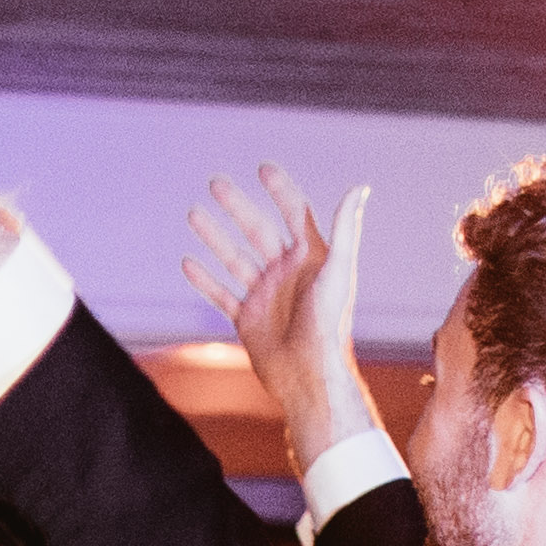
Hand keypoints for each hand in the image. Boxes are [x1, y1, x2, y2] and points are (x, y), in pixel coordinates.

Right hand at [180, 166, 381, 473]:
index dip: (280, 189)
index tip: (263, 168)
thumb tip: (359, 189)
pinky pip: (222, 294)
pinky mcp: (248, 319)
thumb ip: (346, 229)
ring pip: (234, 257)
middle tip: (215, 182)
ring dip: (213, 236)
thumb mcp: (338, 271)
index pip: (294, 212)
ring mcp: (265, 294)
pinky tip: (187, 262)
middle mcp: (286, 272)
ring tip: (193, 214)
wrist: (309, 377)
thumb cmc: (329, 325)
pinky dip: (204, 280)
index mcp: (310, 257)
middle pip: (257, 229)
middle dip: (236, 206)